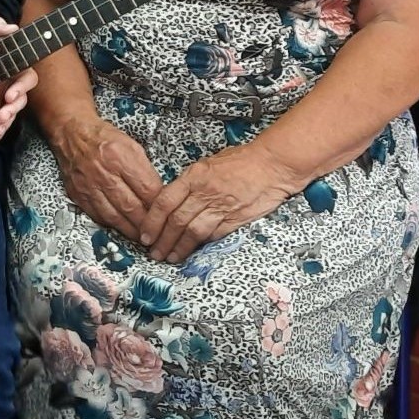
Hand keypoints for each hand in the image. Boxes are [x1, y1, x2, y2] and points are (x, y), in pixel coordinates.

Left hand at [0, 16, 36, 141]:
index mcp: (10, 64)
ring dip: (6, 121)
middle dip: (14, 108)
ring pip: (11, 112)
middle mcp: (7, 82)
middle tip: (2, 114)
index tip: (10, 94)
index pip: (26, 77)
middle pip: (21, 98)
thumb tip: (10, 28)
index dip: (22, 87)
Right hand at [46, 114, 163, 239]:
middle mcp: (104, 174)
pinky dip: (113, 225)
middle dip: (147, 224)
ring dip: (131, 230)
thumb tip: (158, 194)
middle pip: (131, 207)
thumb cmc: (104, 138)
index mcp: (121, 157)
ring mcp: (89, 187)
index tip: (167, 214)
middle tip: (158, 233)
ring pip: (115, 217)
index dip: (159, 206)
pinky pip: (98, 217)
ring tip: (143, 237)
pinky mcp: (79, 196)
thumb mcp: (132, 145)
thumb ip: (145, 170)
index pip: (147, 189)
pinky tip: (123, 228)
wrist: (72, 134)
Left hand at [137, 145, 299, 264]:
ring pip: (192, 231)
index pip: (165, 201)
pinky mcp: (235, 219)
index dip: (152, 220)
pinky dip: (200, 246)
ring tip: (169, 257)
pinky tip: (192, 253)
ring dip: (178, 247)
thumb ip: (191, 181)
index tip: (145, 234)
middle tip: (154, 252)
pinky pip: (213, 235)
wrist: (273, 164)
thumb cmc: (242, 160)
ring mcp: (220, 207)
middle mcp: (204, 192)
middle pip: (176, 221)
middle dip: (162, 240)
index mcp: (194, 176)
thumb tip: (175, 199)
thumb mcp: (209, 163)